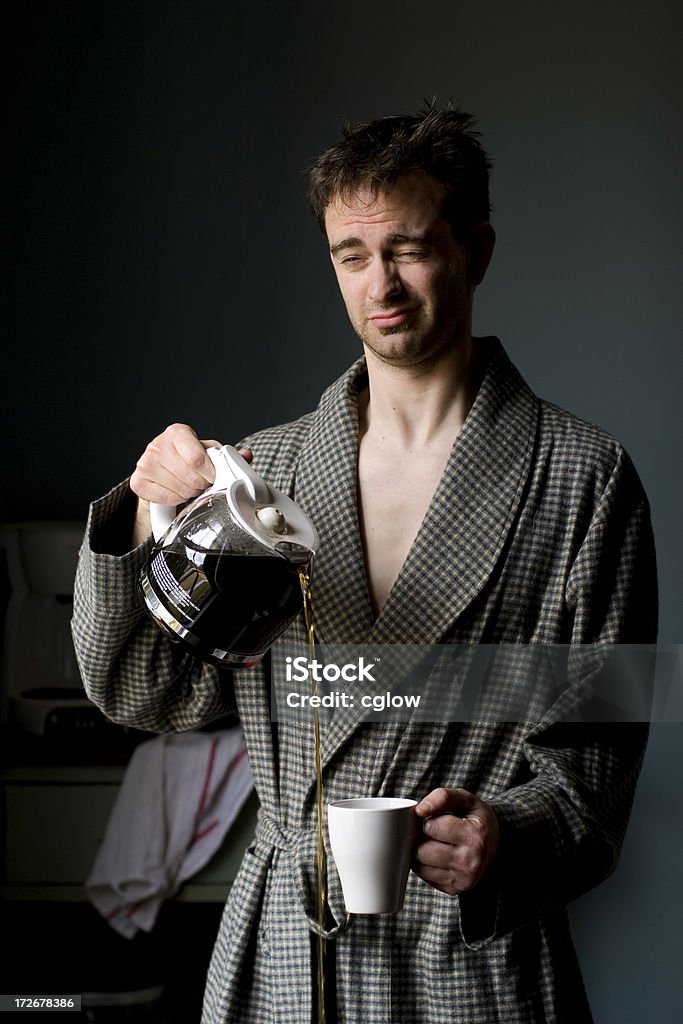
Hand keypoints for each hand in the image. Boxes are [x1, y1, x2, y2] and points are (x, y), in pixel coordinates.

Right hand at [129, 423, 250, 544]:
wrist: (162, 470)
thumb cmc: (188, 460)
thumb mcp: (208, 453)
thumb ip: (227, 455)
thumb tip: (246, 455)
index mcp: (177, 432)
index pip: (197, 458)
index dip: (210, 473)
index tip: (213, 476)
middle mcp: (157, 444)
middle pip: (190, 477)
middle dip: (202, 484)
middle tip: (202, 483)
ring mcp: (144, 462)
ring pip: (179, 489)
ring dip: (190, 493)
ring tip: (189, 486)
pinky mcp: (138, 481)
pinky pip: (166, 498)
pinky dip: (176, 499)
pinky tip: (177, 491)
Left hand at [413, 787, 498, 895]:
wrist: (494, 843)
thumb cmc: (476, 818)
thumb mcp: (465, 799)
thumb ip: (442, 796)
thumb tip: (420, 810)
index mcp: (475, 838)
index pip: (431, 827)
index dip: (429, 819)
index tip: (437, 818)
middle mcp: (470, 862)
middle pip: (422, 850)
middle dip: (421, 837)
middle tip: (432, 831)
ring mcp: (462, 880)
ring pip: (419, 865)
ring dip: (420, 851)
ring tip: (434, 842)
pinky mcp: (453, 889)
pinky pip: (424, 877)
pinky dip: (425, 864)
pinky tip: (437, 855)